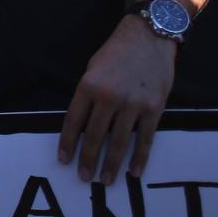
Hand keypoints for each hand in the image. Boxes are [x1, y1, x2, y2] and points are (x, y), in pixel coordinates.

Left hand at [58, 16, 175, 183]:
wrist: (149, 36)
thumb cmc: (117, 52)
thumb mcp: (93, 68)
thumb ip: (87, 95)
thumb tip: (82, 124)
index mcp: (89, 86)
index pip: (74, 122)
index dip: (68, 143)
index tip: (64, 160)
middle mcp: (109, 97)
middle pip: (95, 136)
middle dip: (88, 159)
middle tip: (84, 177)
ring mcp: (133, 104)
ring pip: (119, 142)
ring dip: (111, 164)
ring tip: (105, 180)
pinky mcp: (154, 108)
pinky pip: (145, 139)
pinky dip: (139, 158)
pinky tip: (134, 172)